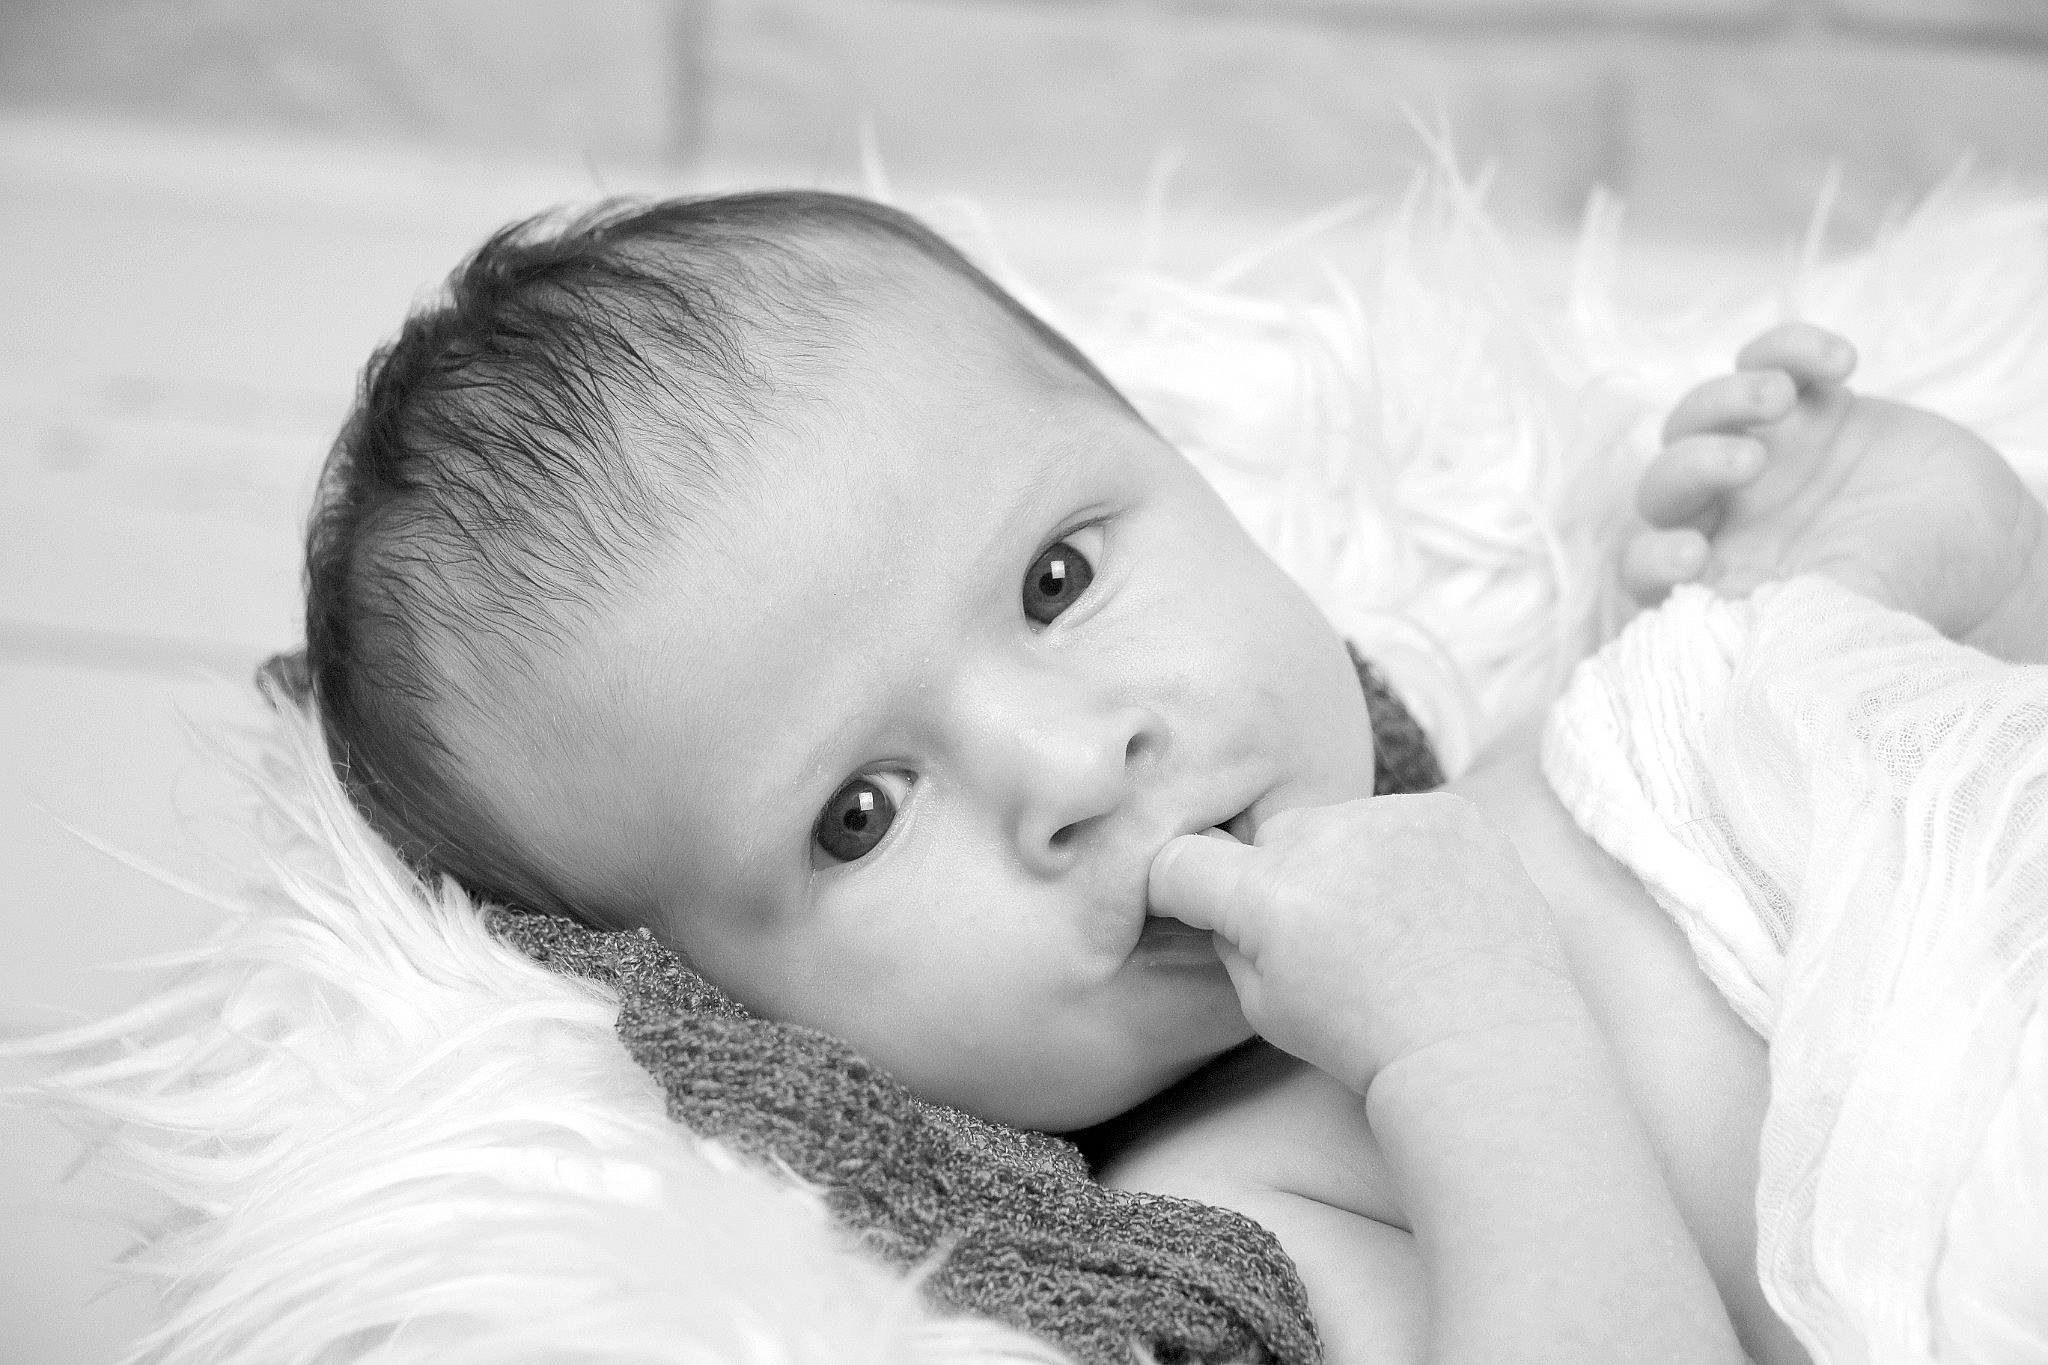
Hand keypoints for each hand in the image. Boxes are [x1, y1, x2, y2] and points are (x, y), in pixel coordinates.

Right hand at [1147, 793, 1578, 1095]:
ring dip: (1349, 858)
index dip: (1185, 888)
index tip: (1205, 909)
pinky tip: (1431, 906)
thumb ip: (1231, 939)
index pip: (1183, 859)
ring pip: (1339, 821)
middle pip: (1271, 836)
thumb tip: (1219, 898)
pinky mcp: (1450, 811)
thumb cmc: (1371, 1041)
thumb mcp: (1267, 1009)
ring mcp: (1395, 818)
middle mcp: (1330, 840)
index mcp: (1271, 897)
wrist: (1485, 1045)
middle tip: (1330, 934)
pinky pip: (1399, 817)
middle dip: (1283, 875)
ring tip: (1391, 924)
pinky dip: (1407, 852)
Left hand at [1623, 321, 2046, 651]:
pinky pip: (1773, 361)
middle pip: (1664, 482)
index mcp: (1720, 578)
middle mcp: (1726, 519)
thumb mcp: (1857, 617)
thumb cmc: (1916, 593)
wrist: (1986, 549)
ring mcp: (1765, 458)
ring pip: (1702, 413)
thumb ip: (1800, 622)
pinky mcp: (1807, 410)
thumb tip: (1755, 639)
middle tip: (1750, 462)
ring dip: (1730, 396)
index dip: (1651, 561)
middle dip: (1692, 464)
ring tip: (1783, 397)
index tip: (1691, 554)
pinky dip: (1791, 349)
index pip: (1647, 569)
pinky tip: (1840, 361)